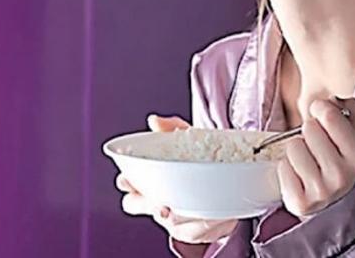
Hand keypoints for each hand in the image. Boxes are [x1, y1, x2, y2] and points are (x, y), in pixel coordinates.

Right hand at [115, 114, 238, 243]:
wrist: (228, 183)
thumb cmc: (199, 158)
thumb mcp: (188, 139)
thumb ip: (172, 127)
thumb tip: (154, 121)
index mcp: (147, 178)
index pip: (127, 184)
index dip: (126, 182)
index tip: (129, 180)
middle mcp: (155, 200)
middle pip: (136, 205)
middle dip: (146, 204)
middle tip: (160, 203)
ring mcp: (171, 219)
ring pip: (168, 223)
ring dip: (178, 216)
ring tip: (192, 208)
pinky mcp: (191, 233)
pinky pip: (194, 233)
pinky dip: (205, 224)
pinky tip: (214, 214)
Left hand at [277, 97, 354, 217]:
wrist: (319, 194)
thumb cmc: (330, 156)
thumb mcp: (344, 131)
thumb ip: (346, 109)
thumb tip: (341, 96)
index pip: (329, 115)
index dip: (319, 110)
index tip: (319, 117)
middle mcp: (345, 176)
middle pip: (308, 129)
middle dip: (305, 132)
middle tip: (312, 146)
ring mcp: (324, 192)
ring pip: (294, 147)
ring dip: (294, 150)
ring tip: (303, 160)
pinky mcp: (303, 203)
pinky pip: (282, 168)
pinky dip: (284, 167)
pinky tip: (295, 175)